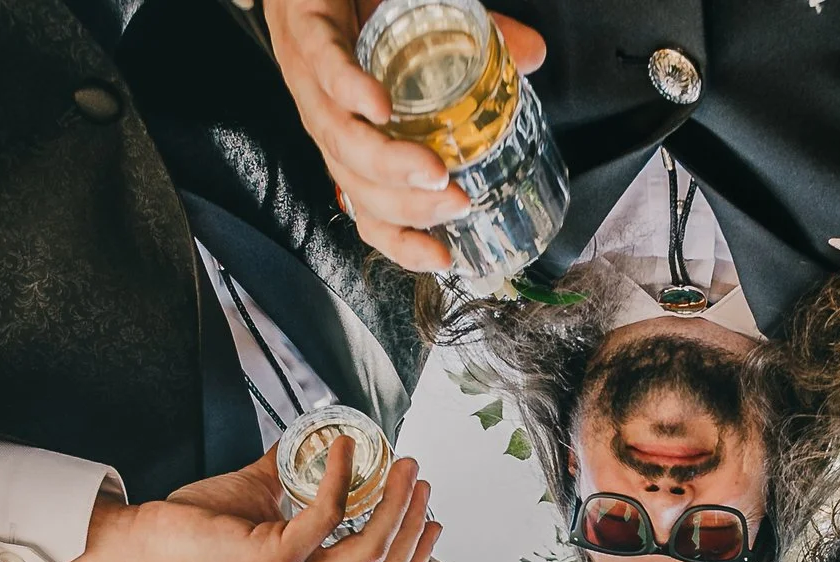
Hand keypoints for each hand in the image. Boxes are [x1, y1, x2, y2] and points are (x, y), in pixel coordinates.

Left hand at [71, 438, 438, 561]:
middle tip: (416, 473)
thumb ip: (291, 480)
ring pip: (370, 551)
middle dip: (413, 519)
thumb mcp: (259, 503)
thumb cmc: (195, 529)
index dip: (415, 551)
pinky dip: (340, 479)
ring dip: (393, 501)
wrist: (144, 544)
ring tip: (400, 462)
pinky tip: (342, 448)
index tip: (430, 513)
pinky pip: (327, 518)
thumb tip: (318, 436)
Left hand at [261, 0, 546, 270]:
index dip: (401, 242)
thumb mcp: (428, 38)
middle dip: (406, 206)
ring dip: (386, 162)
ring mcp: (311, 81)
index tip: (443, 259)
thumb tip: (534, 58)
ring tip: (430, 172)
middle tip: (456, 202)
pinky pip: (325, 69)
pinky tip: (378, 106)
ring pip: (341, 138)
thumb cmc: (358, 7)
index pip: (368, 208)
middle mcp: (327, 119)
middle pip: (356, 184)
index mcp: (351, 137)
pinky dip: (351, 90)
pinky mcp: (305, 34)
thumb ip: (480, 48)